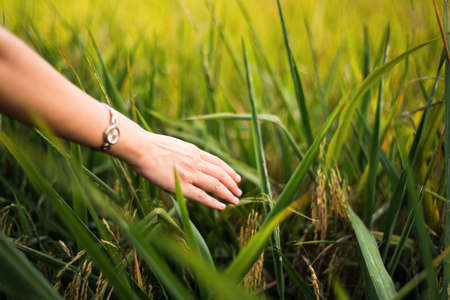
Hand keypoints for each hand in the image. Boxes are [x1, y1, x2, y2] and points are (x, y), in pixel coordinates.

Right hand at [127, 130, 241, 209]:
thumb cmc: (151, 146)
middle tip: (239, 191)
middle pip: (221, 174)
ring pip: (216, 185)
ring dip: (228, 193)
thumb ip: (185, 154)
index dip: (229, 171)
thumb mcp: (175, 145)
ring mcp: (190, 174)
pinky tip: (222, 206)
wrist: (141, 148)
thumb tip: (187, 160)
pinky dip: (214, 202)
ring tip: (236, 200)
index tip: (237, 177)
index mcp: (194, 151)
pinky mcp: (181, 186)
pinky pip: (202, 196)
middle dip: (232, 183)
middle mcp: (196, 162)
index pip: (217, 162)